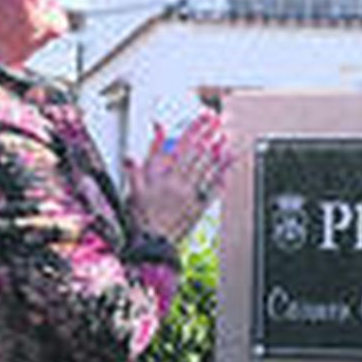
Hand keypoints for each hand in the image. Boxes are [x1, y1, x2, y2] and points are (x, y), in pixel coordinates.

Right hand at [125, 110, 234, 243]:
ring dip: (218, 150)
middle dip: (209, 134)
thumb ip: (135, 168)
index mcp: (163, 176)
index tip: (203, 117)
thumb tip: (134, 153)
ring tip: (226, 135)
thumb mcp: (133, 190)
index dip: (194, 129)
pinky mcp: (199, 206)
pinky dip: (222, 174)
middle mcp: (179, 182)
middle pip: (197, 153)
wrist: (152, 244)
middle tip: (220, 120)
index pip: (181, 146)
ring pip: (208, 167)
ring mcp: (192, 194)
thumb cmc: (141, 218)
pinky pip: (214, 187)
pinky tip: (228, 165)